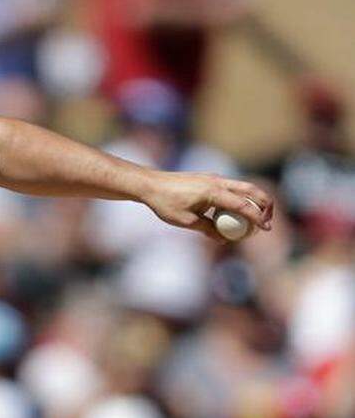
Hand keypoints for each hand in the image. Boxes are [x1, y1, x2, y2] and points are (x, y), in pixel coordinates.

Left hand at [141, 170, 273, 241]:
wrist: (149, 184)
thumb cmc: (165, 203)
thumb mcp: (186, 221)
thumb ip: (208, 229)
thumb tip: (225, 239)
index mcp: (213, 191)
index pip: (243, 205)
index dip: (258, 217)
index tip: (266, 229)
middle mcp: (217, 181)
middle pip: (252, 189)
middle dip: (265, 205)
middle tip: (267, 222)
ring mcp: (213, 178)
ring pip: (243, 186)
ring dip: (254, 200)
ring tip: (255, 218)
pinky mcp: (208, 178)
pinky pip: (231, 187)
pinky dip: (240, 198)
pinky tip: (233, 213)